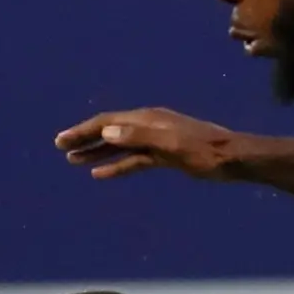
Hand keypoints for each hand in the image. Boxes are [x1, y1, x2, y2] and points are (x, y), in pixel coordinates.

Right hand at [55, 108, 241, 181]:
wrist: (233, 159)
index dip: (83, 130)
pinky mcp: (164, 156)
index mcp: (147, 119)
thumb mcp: (171, 144)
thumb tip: (107, 133)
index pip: (107, 122)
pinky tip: (101, 174)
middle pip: (109, 132)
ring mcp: (156, 141)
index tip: (62, 141)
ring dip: (97, 153)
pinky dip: (118, 166)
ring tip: (74, 161)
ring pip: (120, 147)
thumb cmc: (205, 151)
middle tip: (61, 149)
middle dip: (84, 139)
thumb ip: (139, 137)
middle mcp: (148, 126)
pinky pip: (135, 160)